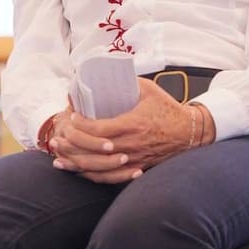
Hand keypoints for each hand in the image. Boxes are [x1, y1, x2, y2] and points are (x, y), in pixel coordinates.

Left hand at [50, 79, 208, 182]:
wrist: (190, 132)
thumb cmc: (168, 108)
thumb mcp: (148, 90)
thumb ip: (127, 82)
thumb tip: (104, 71)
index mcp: (134, 124)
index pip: (100, 130)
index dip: (82, 126)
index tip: (73, 117)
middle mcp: (133, 145)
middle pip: (95, 150)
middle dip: (73, 145)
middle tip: (59, 137)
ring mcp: (134, 159)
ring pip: (100, 167)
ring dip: (76, 163)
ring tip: (58, 158)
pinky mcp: (136, 168)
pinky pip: (110, 177)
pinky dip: (91, 176)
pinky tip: (77, 172)